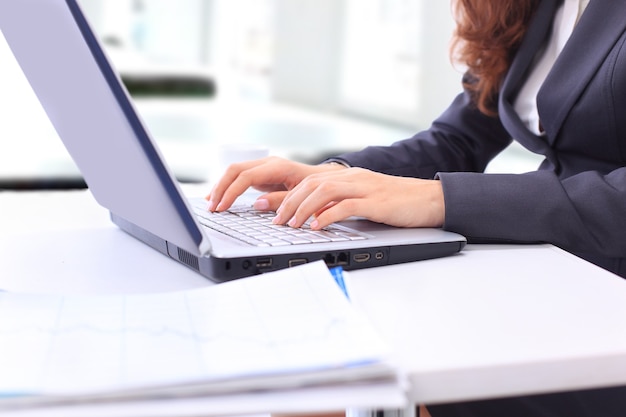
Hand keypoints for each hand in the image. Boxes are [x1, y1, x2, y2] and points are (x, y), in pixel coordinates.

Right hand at [206, 156, 345, 211]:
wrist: (327, 178)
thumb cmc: (318, 188)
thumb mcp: (302, 196)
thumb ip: (280, 200)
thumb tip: (257, 204)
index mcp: (278, 167)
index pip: (245, 176)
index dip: (231, 192)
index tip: (222, 207)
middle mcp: (268, 163)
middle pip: (234, 170)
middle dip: (220, 189)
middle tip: (211, 208)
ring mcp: (263, 166)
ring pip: (234, 171)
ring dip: (220, 187)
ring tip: (210, 204)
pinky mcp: (261, 173)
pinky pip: (239, 176)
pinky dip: (227, 186)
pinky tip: (218, 197)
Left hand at [272, 167, 444, 229]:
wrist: (430, 199)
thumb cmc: (398, 203)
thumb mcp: (364, 200)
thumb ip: (341, 205)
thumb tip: (316, 216)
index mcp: (349, 177)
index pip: (311, 180)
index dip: (289, 195)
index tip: (274, 210)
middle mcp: (354, 178)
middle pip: (312, 184)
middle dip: (289, 202)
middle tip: (277, 220)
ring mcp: (365, 188)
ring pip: (324, 191)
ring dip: (303, 208)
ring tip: (292, 225)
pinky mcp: (376, 202)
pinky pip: (345, 206)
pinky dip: (327, 217)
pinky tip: (316, 227)